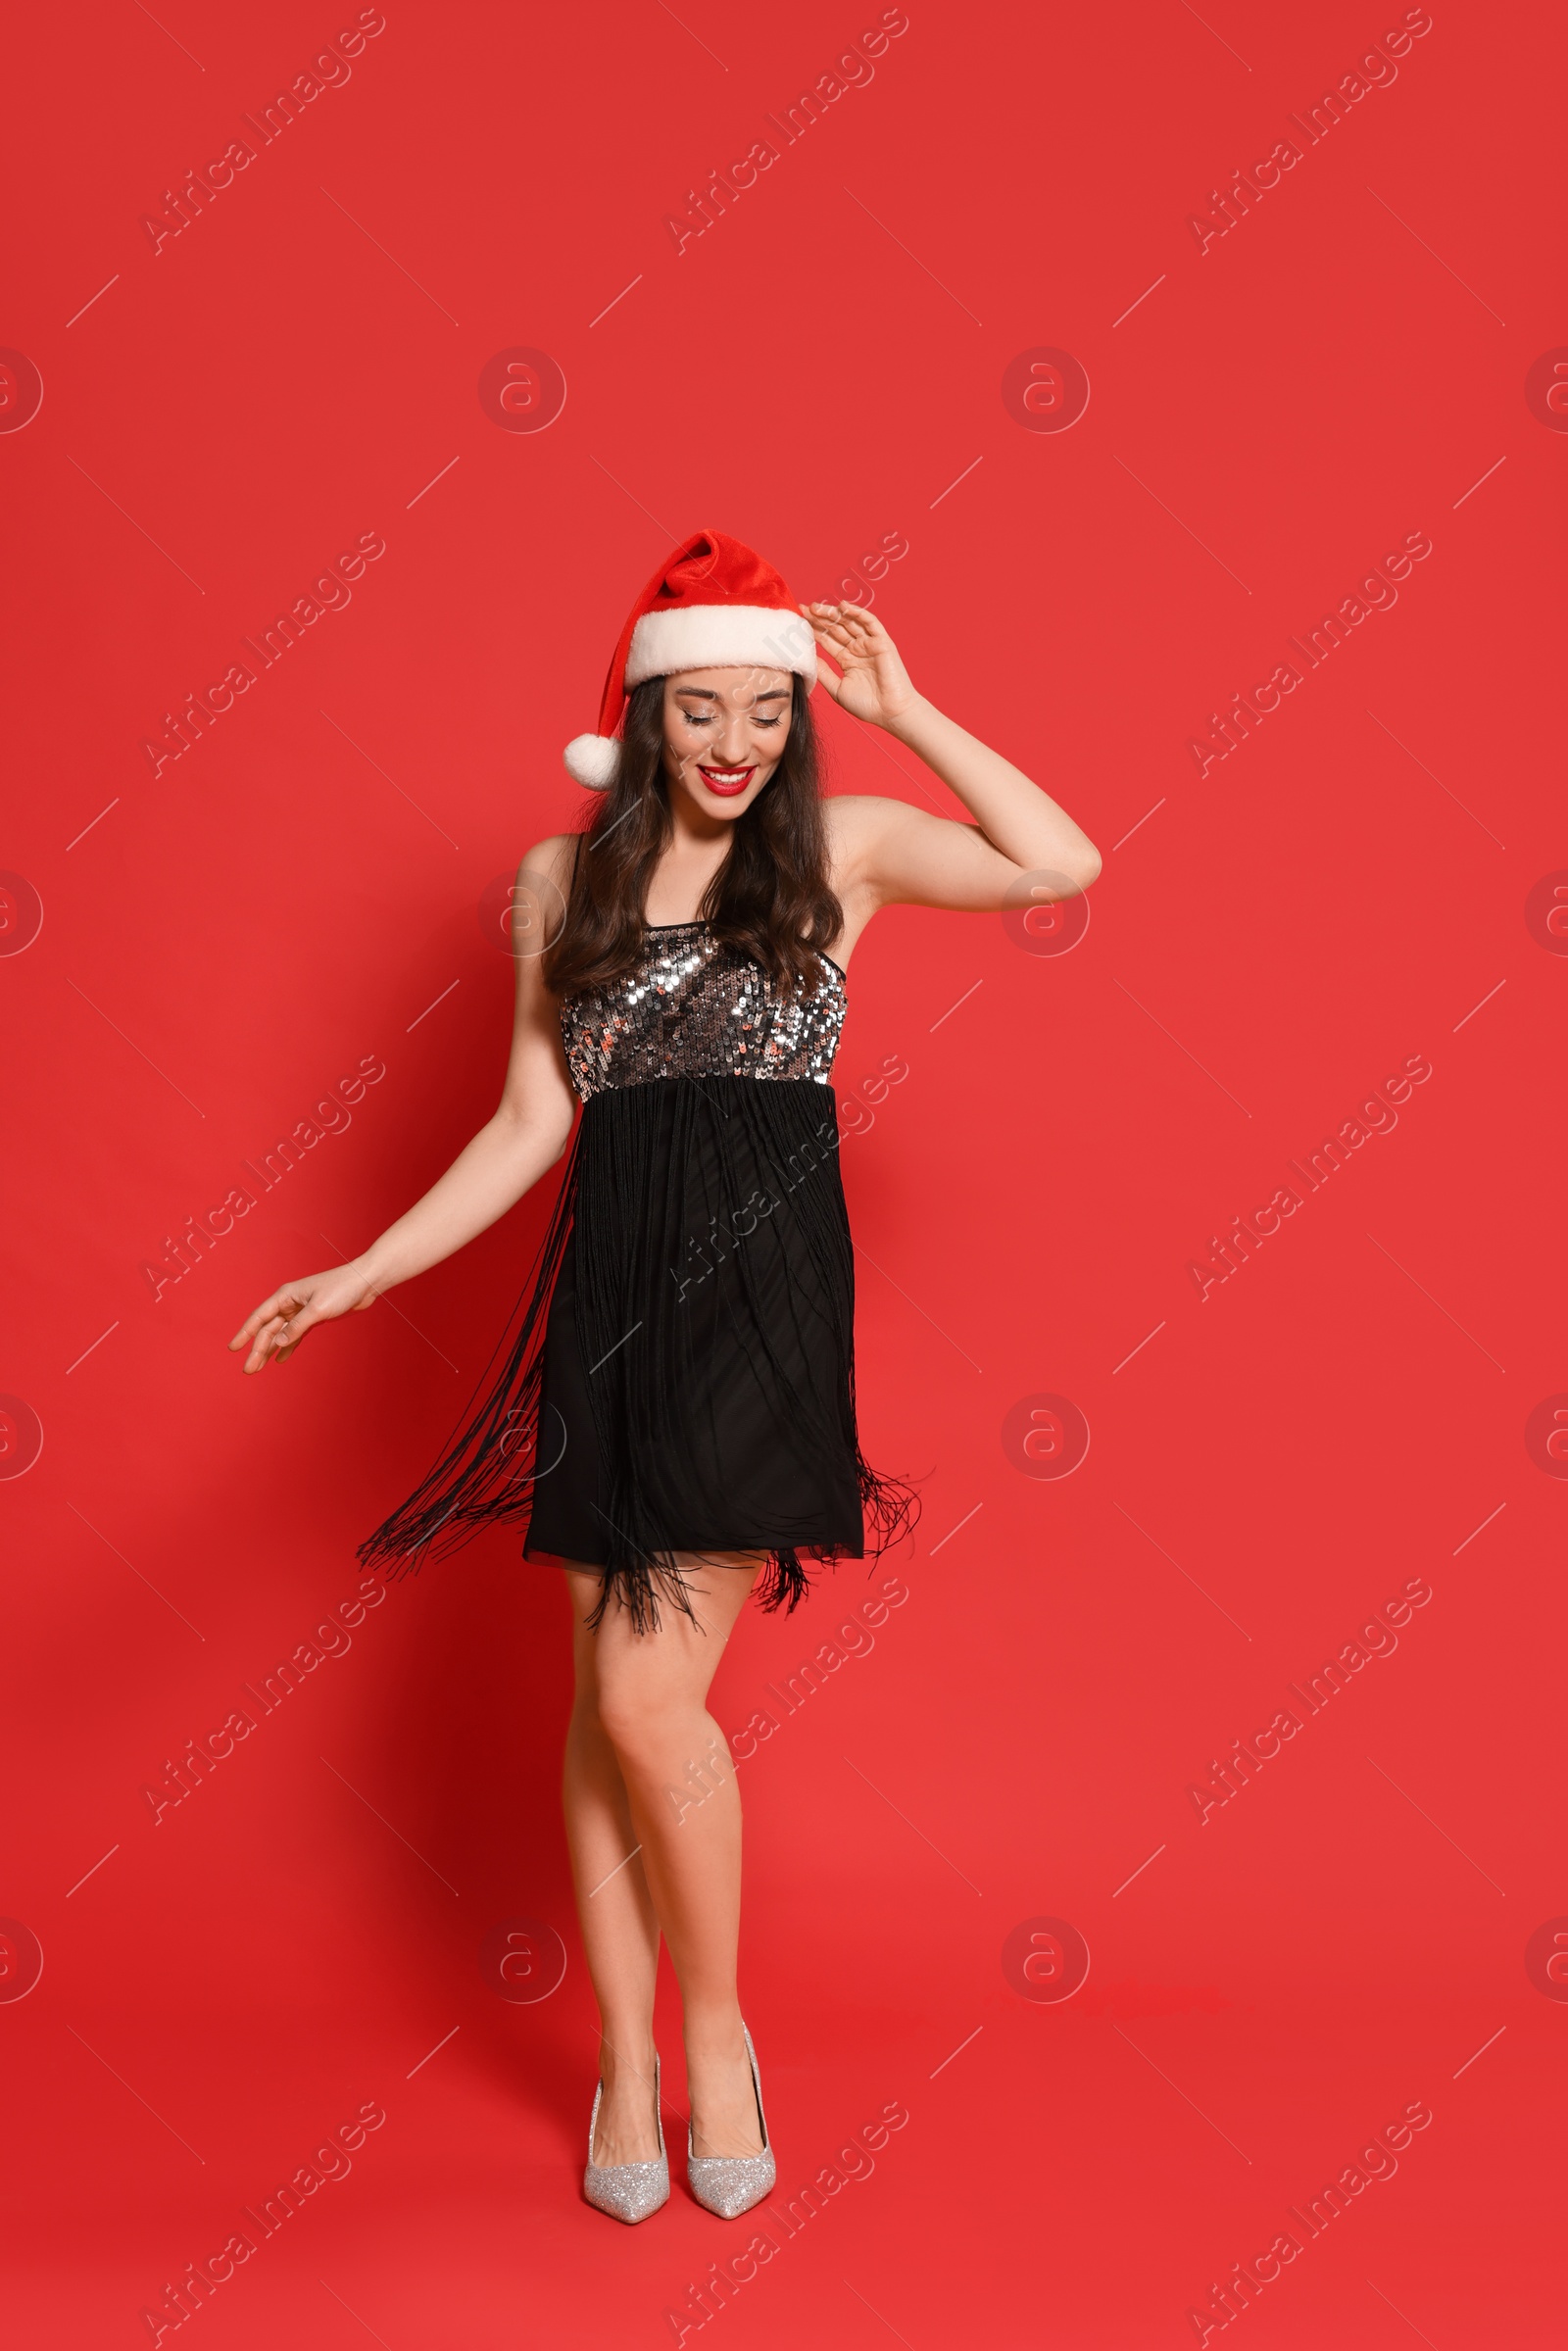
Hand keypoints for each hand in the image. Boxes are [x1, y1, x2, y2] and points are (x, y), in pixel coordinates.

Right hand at [228, 1261, 380, 1372]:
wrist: (364, 1283)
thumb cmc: (341, 1289)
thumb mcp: (317, 1309)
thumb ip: (297, 1326)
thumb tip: (277, 1342)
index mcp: (285, 1296)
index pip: (259, 1317)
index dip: (244, 1333)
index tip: (233, 1348)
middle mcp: (289, 1303)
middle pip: (268, 1329)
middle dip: (257, 1349)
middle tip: (248, 1370)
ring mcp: (301, 1311)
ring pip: (280, 1334)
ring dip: (269, 1350)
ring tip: (259, 1368)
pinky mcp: (312, 1318)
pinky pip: (295, 1335)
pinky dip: (288, 1347)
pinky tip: (280, 1359)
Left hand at [799, 601, 921, 731]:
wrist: (890, 712)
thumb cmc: (866, 705)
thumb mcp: (837, 689)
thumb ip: (823, 672)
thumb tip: (808, 658)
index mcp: (847, 659)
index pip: (827, 639)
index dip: (814, 629)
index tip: (799, 620)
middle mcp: (858, 649)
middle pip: (836, 628)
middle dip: (820, 618)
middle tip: (805, 609)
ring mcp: (870, 644)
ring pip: (850, 622)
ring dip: (834, 613)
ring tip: (817, 607)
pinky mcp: (882, 642)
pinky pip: (870, 622)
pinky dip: (858, 612)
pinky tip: (843, 606)